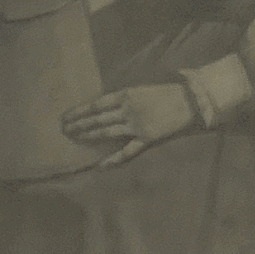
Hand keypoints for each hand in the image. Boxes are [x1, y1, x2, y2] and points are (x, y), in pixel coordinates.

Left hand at [59, 81, 199, 164]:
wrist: (191, 100)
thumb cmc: (169, 89)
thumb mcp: (143, 88)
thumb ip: (126, 97)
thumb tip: (108, 104)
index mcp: (125, 94)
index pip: (95, 104)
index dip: (79, 111)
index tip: (65, 116)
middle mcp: (126, 110)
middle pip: (97, 119)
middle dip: (78, 124)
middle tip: (62, 130)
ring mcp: (135, 126)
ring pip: (106, 133)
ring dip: (89, 136)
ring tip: (74, 139)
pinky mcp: (146, 140)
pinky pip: (127, 152)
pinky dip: (113, 159)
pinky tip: (100, 165)